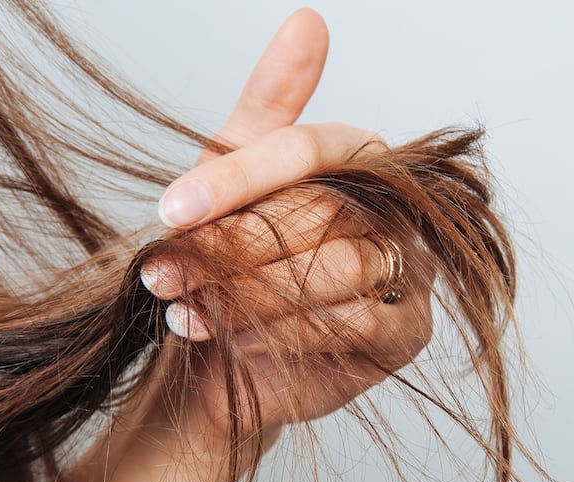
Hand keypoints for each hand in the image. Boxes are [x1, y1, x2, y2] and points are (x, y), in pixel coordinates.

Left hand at [73, 11, 433, 481]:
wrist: (227, 356)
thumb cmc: (235, 258)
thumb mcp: (232, 179)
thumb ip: (268, 106)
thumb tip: (308, 18)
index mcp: (357, 158)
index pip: (308, 149)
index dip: (237, 178)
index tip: (172, 208)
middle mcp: (393, 206)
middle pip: (322, 211)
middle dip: (233, 246)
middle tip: (165, 271)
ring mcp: (408, 268)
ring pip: (338, 267)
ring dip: (250, 292)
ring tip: (188, 305)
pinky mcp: (408, 331)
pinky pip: (355, 323)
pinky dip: (286, 332)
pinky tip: (238, 339)